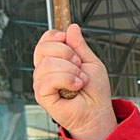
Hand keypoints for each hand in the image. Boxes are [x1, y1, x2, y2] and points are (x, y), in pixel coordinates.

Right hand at [32, 24, 115, 139]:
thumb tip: (71, 27)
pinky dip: (66, 80)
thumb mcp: (91, 62)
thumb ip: (80, 46)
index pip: (45, 41)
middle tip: (79, 65)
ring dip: (70, 70)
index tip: (68, 40)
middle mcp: (45, 70)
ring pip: (47, 63)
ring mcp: (42, 82)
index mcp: (55, 60)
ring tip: (80, 80)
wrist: (97, 112)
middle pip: (43, 48)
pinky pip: (47, 79)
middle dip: (66, 53)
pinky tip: (75, 87)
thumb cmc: (95, 92)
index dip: (55, 36)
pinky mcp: (42, 95)